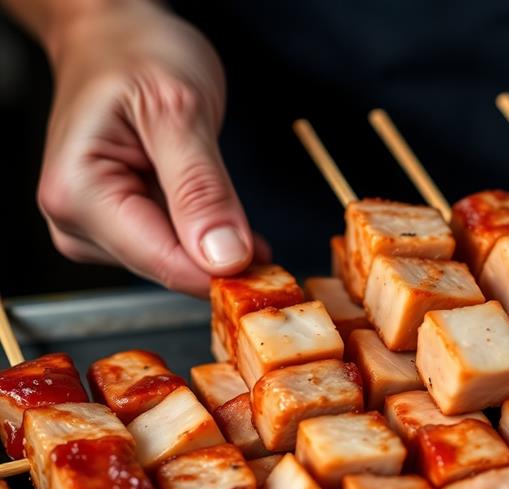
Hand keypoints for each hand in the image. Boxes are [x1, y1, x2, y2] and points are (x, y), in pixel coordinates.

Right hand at [35, 0, 265, 295]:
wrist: (117, 37)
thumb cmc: (139, 55)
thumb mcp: (180, 110)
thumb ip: (201, 188)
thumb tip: (224, 258)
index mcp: (79, 193)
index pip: (162, 260)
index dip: (223, 272)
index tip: (275, 273)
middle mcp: (75, 220)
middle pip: (167, 266)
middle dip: (221, 260)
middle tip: (269, 244)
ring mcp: (93, 227)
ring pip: (173, 262)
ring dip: (215, 249)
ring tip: (237, 214)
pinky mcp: (116, 227)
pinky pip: (173, 247)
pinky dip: (206, 237)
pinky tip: (226, 222)